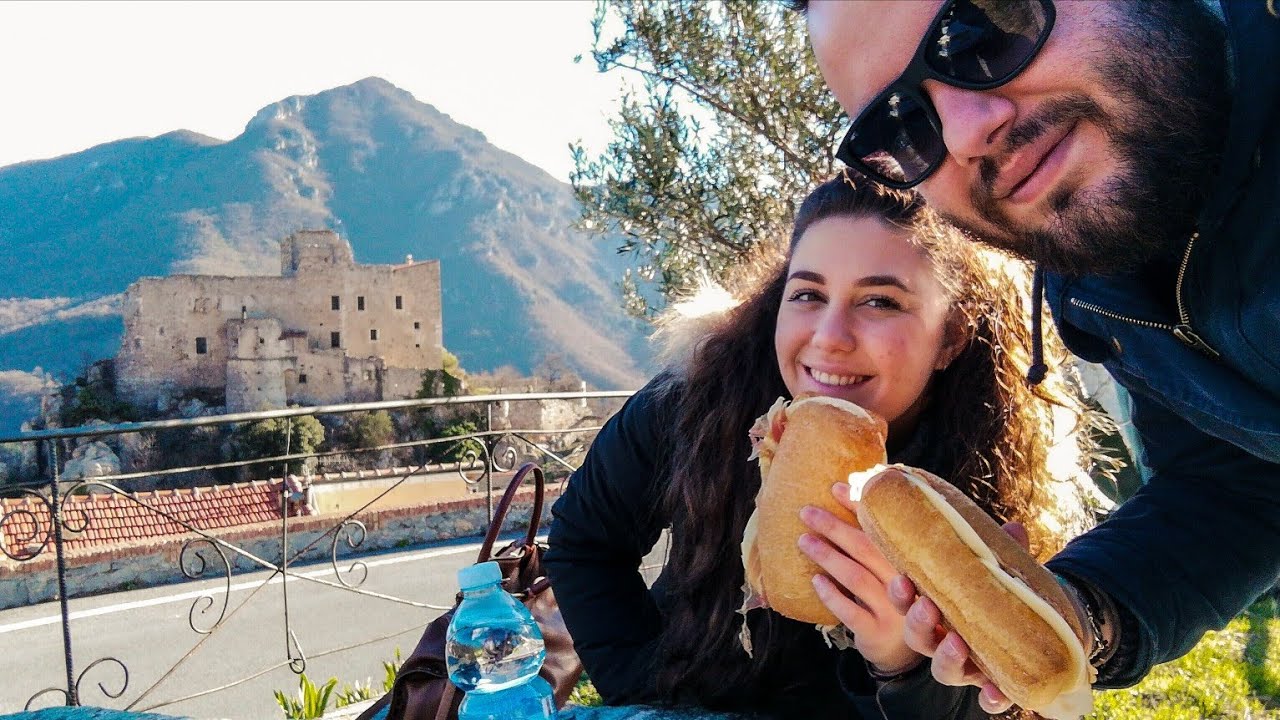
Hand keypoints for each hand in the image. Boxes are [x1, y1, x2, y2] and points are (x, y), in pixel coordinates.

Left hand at [798, 481, 921, 675]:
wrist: (901, 652)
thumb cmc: (894, 598)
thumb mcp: (896, 569)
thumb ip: (881, 539)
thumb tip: (854, 487)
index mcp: (912, 561)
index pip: (886, 527)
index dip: (861, 505)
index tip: (836, 487)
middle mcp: (908, 583)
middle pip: (867, 548)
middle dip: (835, 527)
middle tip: (807, 512)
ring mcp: (893, 610)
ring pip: (856, 577)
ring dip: (827, 555)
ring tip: (803, 541)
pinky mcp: (877, 633)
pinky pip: (850, 612)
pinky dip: (831, 594)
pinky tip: (815, 580)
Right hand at [886, 521, 1030, 714]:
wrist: (1049, 627)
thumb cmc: (1010, 594)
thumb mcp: (1003, 570)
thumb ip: (1005, 552)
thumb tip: (1014, 529)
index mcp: (939, 610)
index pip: (908, 604)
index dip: (900, 595)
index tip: (903, 578)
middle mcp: (945, 641)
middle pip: (918, 638)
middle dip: (918, 623)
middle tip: (928, 607)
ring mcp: (969, 667)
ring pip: (944, 671)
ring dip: (945, 658)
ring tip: (957, 642)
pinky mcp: (998, 685)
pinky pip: (989, 698)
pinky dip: (990, 698)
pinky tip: (995, 691)